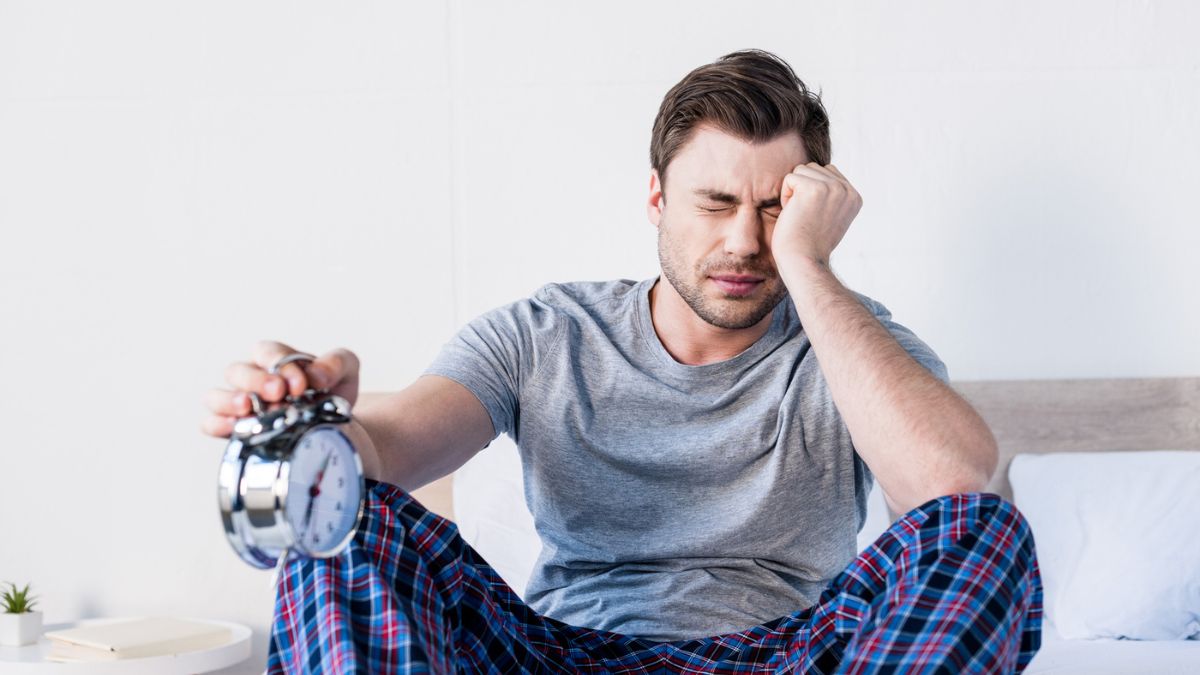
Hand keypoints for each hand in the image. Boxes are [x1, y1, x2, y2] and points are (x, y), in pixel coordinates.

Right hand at [201, 340, 361, 437]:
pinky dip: (218, 425)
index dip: (281, 365)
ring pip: (216, 395)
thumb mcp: (346, 370)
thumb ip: (337, 363)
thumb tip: (317, 375)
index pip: (268, 352)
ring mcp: (239, 403)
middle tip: (278, 393)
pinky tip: (234, 428)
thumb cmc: (332, 391)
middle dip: (256, 381)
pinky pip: (211, 423)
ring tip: (247, 408)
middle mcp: (251, 378)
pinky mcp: (234, 428)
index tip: (301, 385)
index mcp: (274, 358)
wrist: (334, 424)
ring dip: (229, 401)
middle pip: (238, 371)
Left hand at [773, 162, 862, 266]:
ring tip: (800, 215)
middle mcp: (847, 190)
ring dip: (794, 193)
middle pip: (813, 168)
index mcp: (855, 196)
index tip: (814, 216)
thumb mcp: (832, 216)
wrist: (803, 260)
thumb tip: (823, 171)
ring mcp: (832, 187)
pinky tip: (793, 214)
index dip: (813, 193)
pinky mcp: (813, 188)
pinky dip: (785, 196)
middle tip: (806, 217)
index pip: (827, 173)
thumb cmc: (810, 243)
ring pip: (801, 171)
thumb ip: (833, 195)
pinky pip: (789, 178)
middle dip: (803, 190)